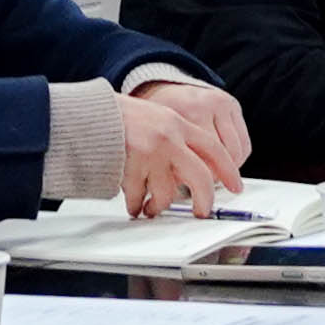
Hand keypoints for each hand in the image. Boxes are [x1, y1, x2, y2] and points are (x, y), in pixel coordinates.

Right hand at [115, 73, 253, 213]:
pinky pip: (139, 198)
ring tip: (150, 208)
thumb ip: (175, 137)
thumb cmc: (118, 117)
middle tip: (202, 212)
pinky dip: (136, 206)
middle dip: (204, 200)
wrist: (88, 113)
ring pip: (168, 193)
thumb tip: (193, 170)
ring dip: (159, 206)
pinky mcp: (130, 167)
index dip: (228, 170)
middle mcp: (168, 137)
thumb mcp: (155, 117)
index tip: (235, 185)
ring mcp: (150, 153)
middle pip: (200, 177)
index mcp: (177, 122)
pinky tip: (133, 205)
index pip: (214, 148)